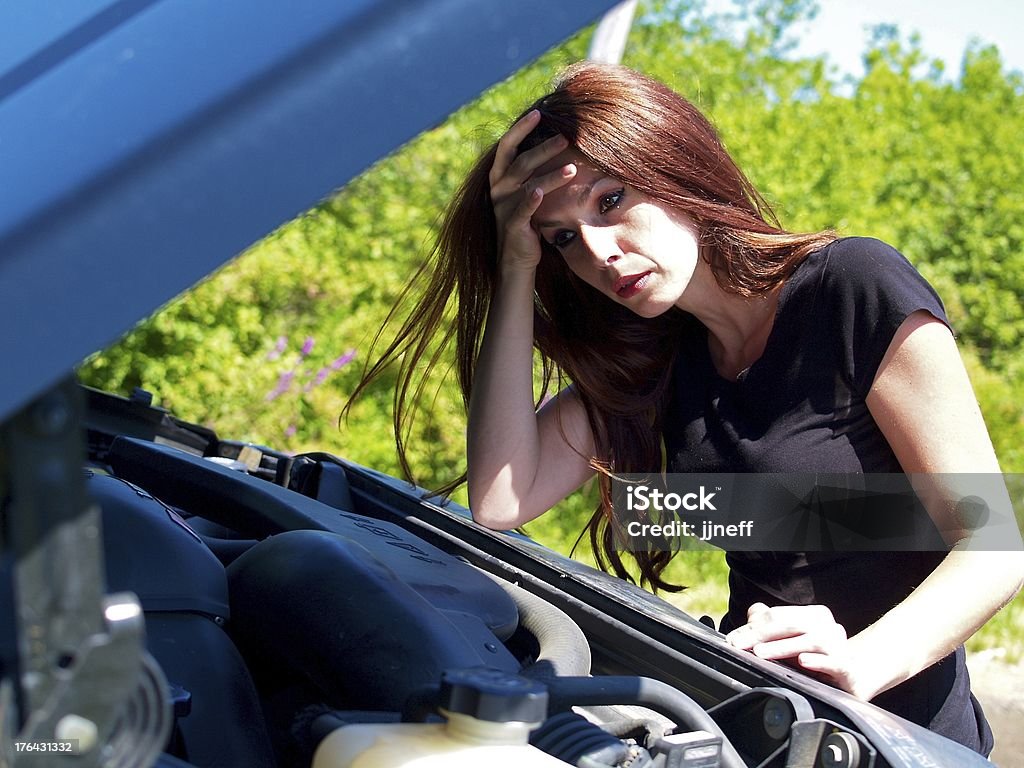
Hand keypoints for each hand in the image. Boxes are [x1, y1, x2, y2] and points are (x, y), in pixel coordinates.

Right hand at [488, 110, 576, 272]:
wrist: (516, 257)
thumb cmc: (526, 220)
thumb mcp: (526, 191)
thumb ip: (532, 171)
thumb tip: (555, 141)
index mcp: (499, 177)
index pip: (507, 145)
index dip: (521, 128)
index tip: (538, 113)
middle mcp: (498, 189)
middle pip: (521, 162)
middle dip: (543, 148)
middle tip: (565, 138)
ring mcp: (503, 207)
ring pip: (527, 184)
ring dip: (551, 174)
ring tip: (572, 168)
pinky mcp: (512, 225)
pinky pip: (522, 209)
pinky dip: (531, 200)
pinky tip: (540, 192)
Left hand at [726, 603, 877, 699]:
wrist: (861, 672)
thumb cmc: (822, 655)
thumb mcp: (796, 639)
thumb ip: (774, 625)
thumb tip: (753, 614)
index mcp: (814, 616)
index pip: (779, 616)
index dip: (754, 626)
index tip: (734, 639)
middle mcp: (828, 627)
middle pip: (792, 624)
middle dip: (762, 634)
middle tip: (741, 645)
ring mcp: (840, 647)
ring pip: (810, 641)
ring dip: (783, 647)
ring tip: (761, 653)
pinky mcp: (848, 669)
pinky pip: (834, 663)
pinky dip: (818, 662)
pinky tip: (803, 662)